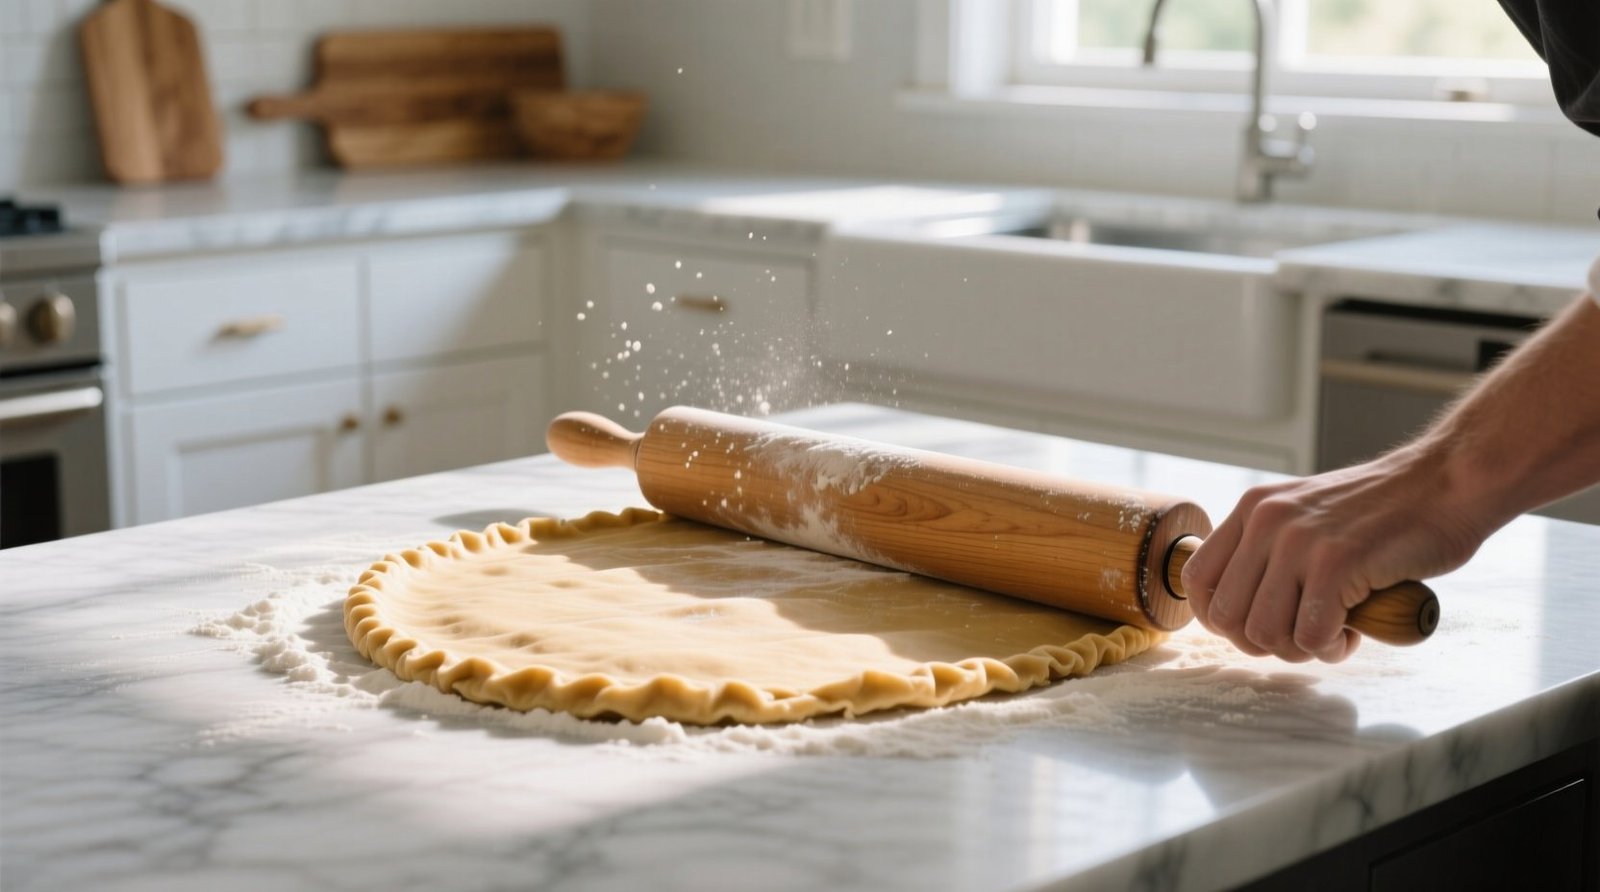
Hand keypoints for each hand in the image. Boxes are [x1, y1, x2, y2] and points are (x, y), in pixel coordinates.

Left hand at [1180, 447, 1490, 662]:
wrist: (1449, 482)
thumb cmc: (1386, 512)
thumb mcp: (1307, 514)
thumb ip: (1271, 550)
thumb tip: (1240, 612)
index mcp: (1253, 510)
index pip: (1198, 580)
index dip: (1224, 619)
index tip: (1261, 625)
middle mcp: (1266, 522)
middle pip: (1227, 619)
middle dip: (1264, 642)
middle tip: (1304, 634)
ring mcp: (1299, 542)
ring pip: (1264, 633)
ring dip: (1300, 648)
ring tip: (1332, 631)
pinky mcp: (1337, 564)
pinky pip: (1310, 637)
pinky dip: (1331, 648)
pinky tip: (1352, 630)